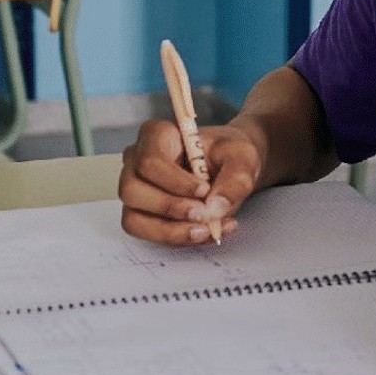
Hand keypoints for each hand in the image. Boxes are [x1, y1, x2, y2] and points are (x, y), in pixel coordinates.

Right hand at [118, 119, 261, 244]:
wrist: (230, 167)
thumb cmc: (229, 154)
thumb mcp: (243, 158)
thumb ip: (235, 180)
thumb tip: (215, 208)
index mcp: (156, 136)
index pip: (150, 160)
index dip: (175, 181)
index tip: (204, 190)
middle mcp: (137, 161)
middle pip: (132, 190)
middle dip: (170, 208)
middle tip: (204, 215)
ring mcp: (136, 189)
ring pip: (133, 218)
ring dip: (170, 230)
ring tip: (205, 230)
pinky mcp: (142, 213)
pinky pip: (146, 233)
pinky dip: (175, 238)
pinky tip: (203, 233)